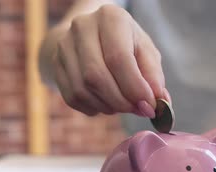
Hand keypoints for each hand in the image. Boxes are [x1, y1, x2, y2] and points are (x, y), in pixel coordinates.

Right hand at [48, 5, 168, 116]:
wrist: (90, 36)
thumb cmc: (123, 43)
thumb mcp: (144, 50)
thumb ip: (153, 76)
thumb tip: (159, 103)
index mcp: (109, 17)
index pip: (118, 58)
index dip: (134, 87)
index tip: (149, 106)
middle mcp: (81, 28)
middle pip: (96, 76)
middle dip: (120, 101)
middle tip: (136, 110)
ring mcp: (64, 47)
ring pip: (82, 90)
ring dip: (106, 106)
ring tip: (121, 106)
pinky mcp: (56, 65)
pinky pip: (72, 98)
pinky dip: (92, 108)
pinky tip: (104, 104)